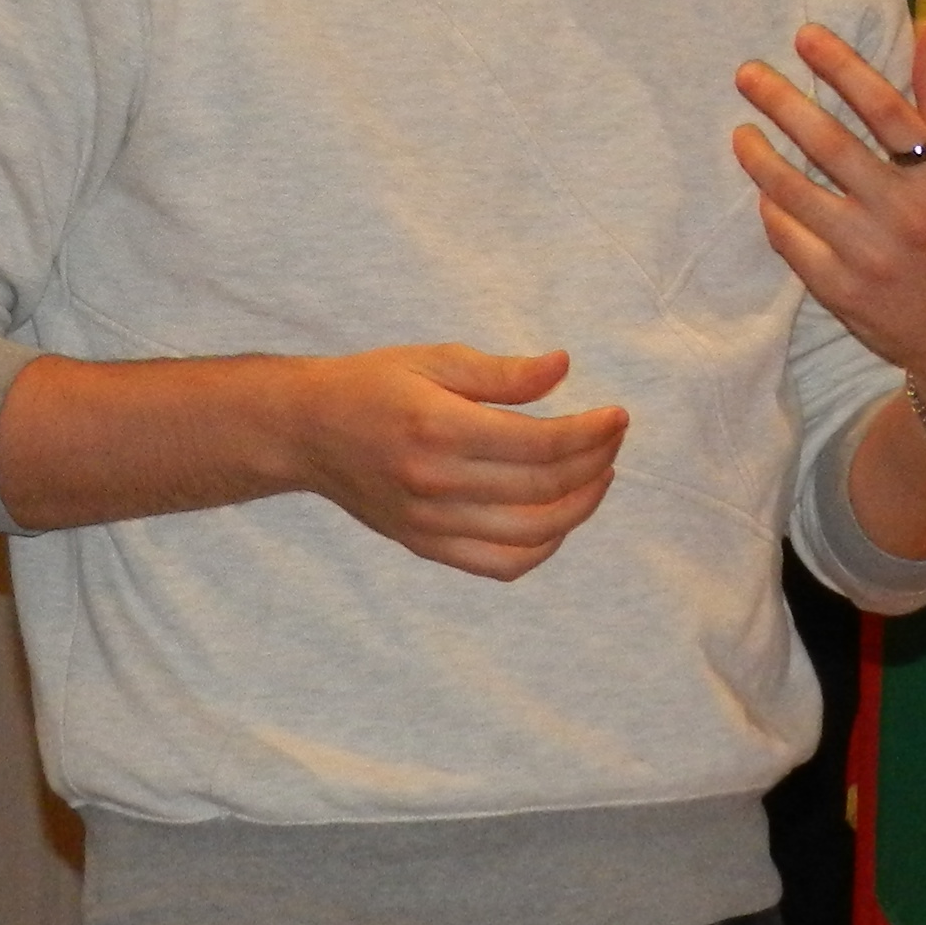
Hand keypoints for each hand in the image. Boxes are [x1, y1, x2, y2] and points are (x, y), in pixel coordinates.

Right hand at [274, 344, 626, 581]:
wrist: (307, 432)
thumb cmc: (373, 386)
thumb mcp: (434, 359)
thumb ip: (502, 372)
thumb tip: (563, 367)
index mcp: (438, 428)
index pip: (539, 443)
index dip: (591, 433)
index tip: (618, 416)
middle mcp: (435, 483)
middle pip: (543, 488)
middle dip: (594, 463)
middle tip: (612, 439)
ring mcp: (430, 523)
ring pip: (532, 534)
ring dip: (579, 507)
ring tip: (598, 476)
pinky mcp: (426, 546)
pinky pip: (501, 565)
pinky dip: (542, 549)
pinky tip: (560, 519)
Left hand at [731, 20, 925, 412]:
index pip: (885, 107)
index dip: (842, 66)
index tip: (804, 37)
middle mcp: (904, 213)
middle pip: (829, 144)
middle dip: (781, 102)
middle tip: (747, 74)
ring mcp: (868, 255)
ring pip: (796, 193)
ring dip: (760, 157)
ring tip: (741, 132)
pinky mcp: (840, 291)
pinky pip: (790, 240)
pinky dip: (772, 211)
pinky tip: (763, 190)